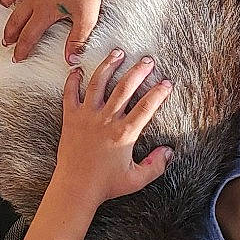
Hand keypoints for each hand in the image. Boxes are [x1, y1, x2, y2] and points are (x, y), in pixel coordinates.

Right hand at [0, 0, 105, 62]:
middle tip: (7, 39)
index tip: (17, 56)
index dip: (22, 48)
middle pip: (17, 17)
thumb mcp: (85, 19)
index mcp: (44, 12)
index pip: (29, 35)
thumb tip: (71, 59)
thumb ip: (77, 41)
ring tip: (3, 3)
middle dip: (10, 31)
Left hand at [53, 49, 173, 205]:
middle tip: (147, 60)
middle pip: (125, 87)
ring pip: (98, 83)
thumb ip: (156, 165)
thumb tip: (169, 151)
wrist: (75, 188)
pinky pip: (70, 94)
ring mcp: (87, 116)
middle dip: (138, 71)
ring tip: (118, 52)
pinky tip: (77, 70)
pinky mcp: (71, 119)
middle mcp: (106, 120)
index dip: (158, 92)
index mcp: (125, 133)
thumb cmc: (106, 185)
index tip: (167, 82)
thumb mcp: (137, 179)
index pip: (146, 106)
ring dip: (109, 65)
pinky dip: (72, 80)